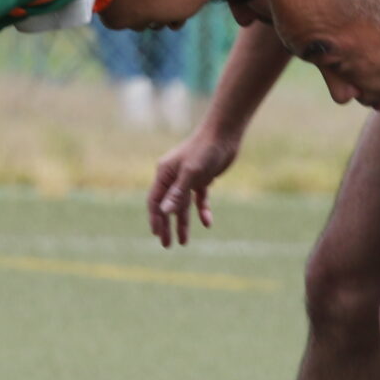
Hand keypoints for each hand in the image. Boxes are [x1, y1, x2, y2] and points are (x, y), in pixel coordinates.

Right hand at [148, 125, 240, 245]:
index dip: (155, 219)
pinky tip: (207, 223)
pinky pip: (199, 199)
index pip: (155, 200)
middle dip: (167, 226)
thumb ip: (177, 193)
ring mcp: (188, 178)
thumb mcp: (191, 173)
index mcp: (165, 173)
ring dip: (183, 222)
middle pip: (167, 206)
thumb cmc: (204, 150)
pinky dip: (202, 210)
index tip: (157, 235)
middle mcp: (173, 176)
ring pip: (183, 205)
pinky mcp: (203, 178)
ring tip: (183, 242)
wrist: (224, 134)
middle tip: (167, 245)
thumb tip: (164, 212)